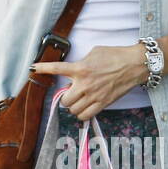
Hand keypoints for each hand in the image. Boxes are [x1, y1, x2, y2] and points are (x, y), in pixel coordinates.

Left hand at [30, 44, 146, 119]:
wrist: (134, 64)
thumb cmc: (115, 55)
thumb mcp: (94, 53)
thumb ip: (81, 63)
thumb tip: (75, 71)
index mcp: (81, 68)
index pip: (57, 68)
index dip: (43, 68)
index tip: (33, 67)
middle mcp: (85, 84)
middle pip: (64, 100)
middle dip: (65, 98)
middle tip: (71, 93)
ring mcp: (94, 95)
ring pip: (73, 110)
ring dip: (73, 106)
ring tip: (79, 100)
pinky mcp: (103, 103)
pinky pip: (85, 116)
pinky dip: (82, 114)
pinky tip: (85, 108)